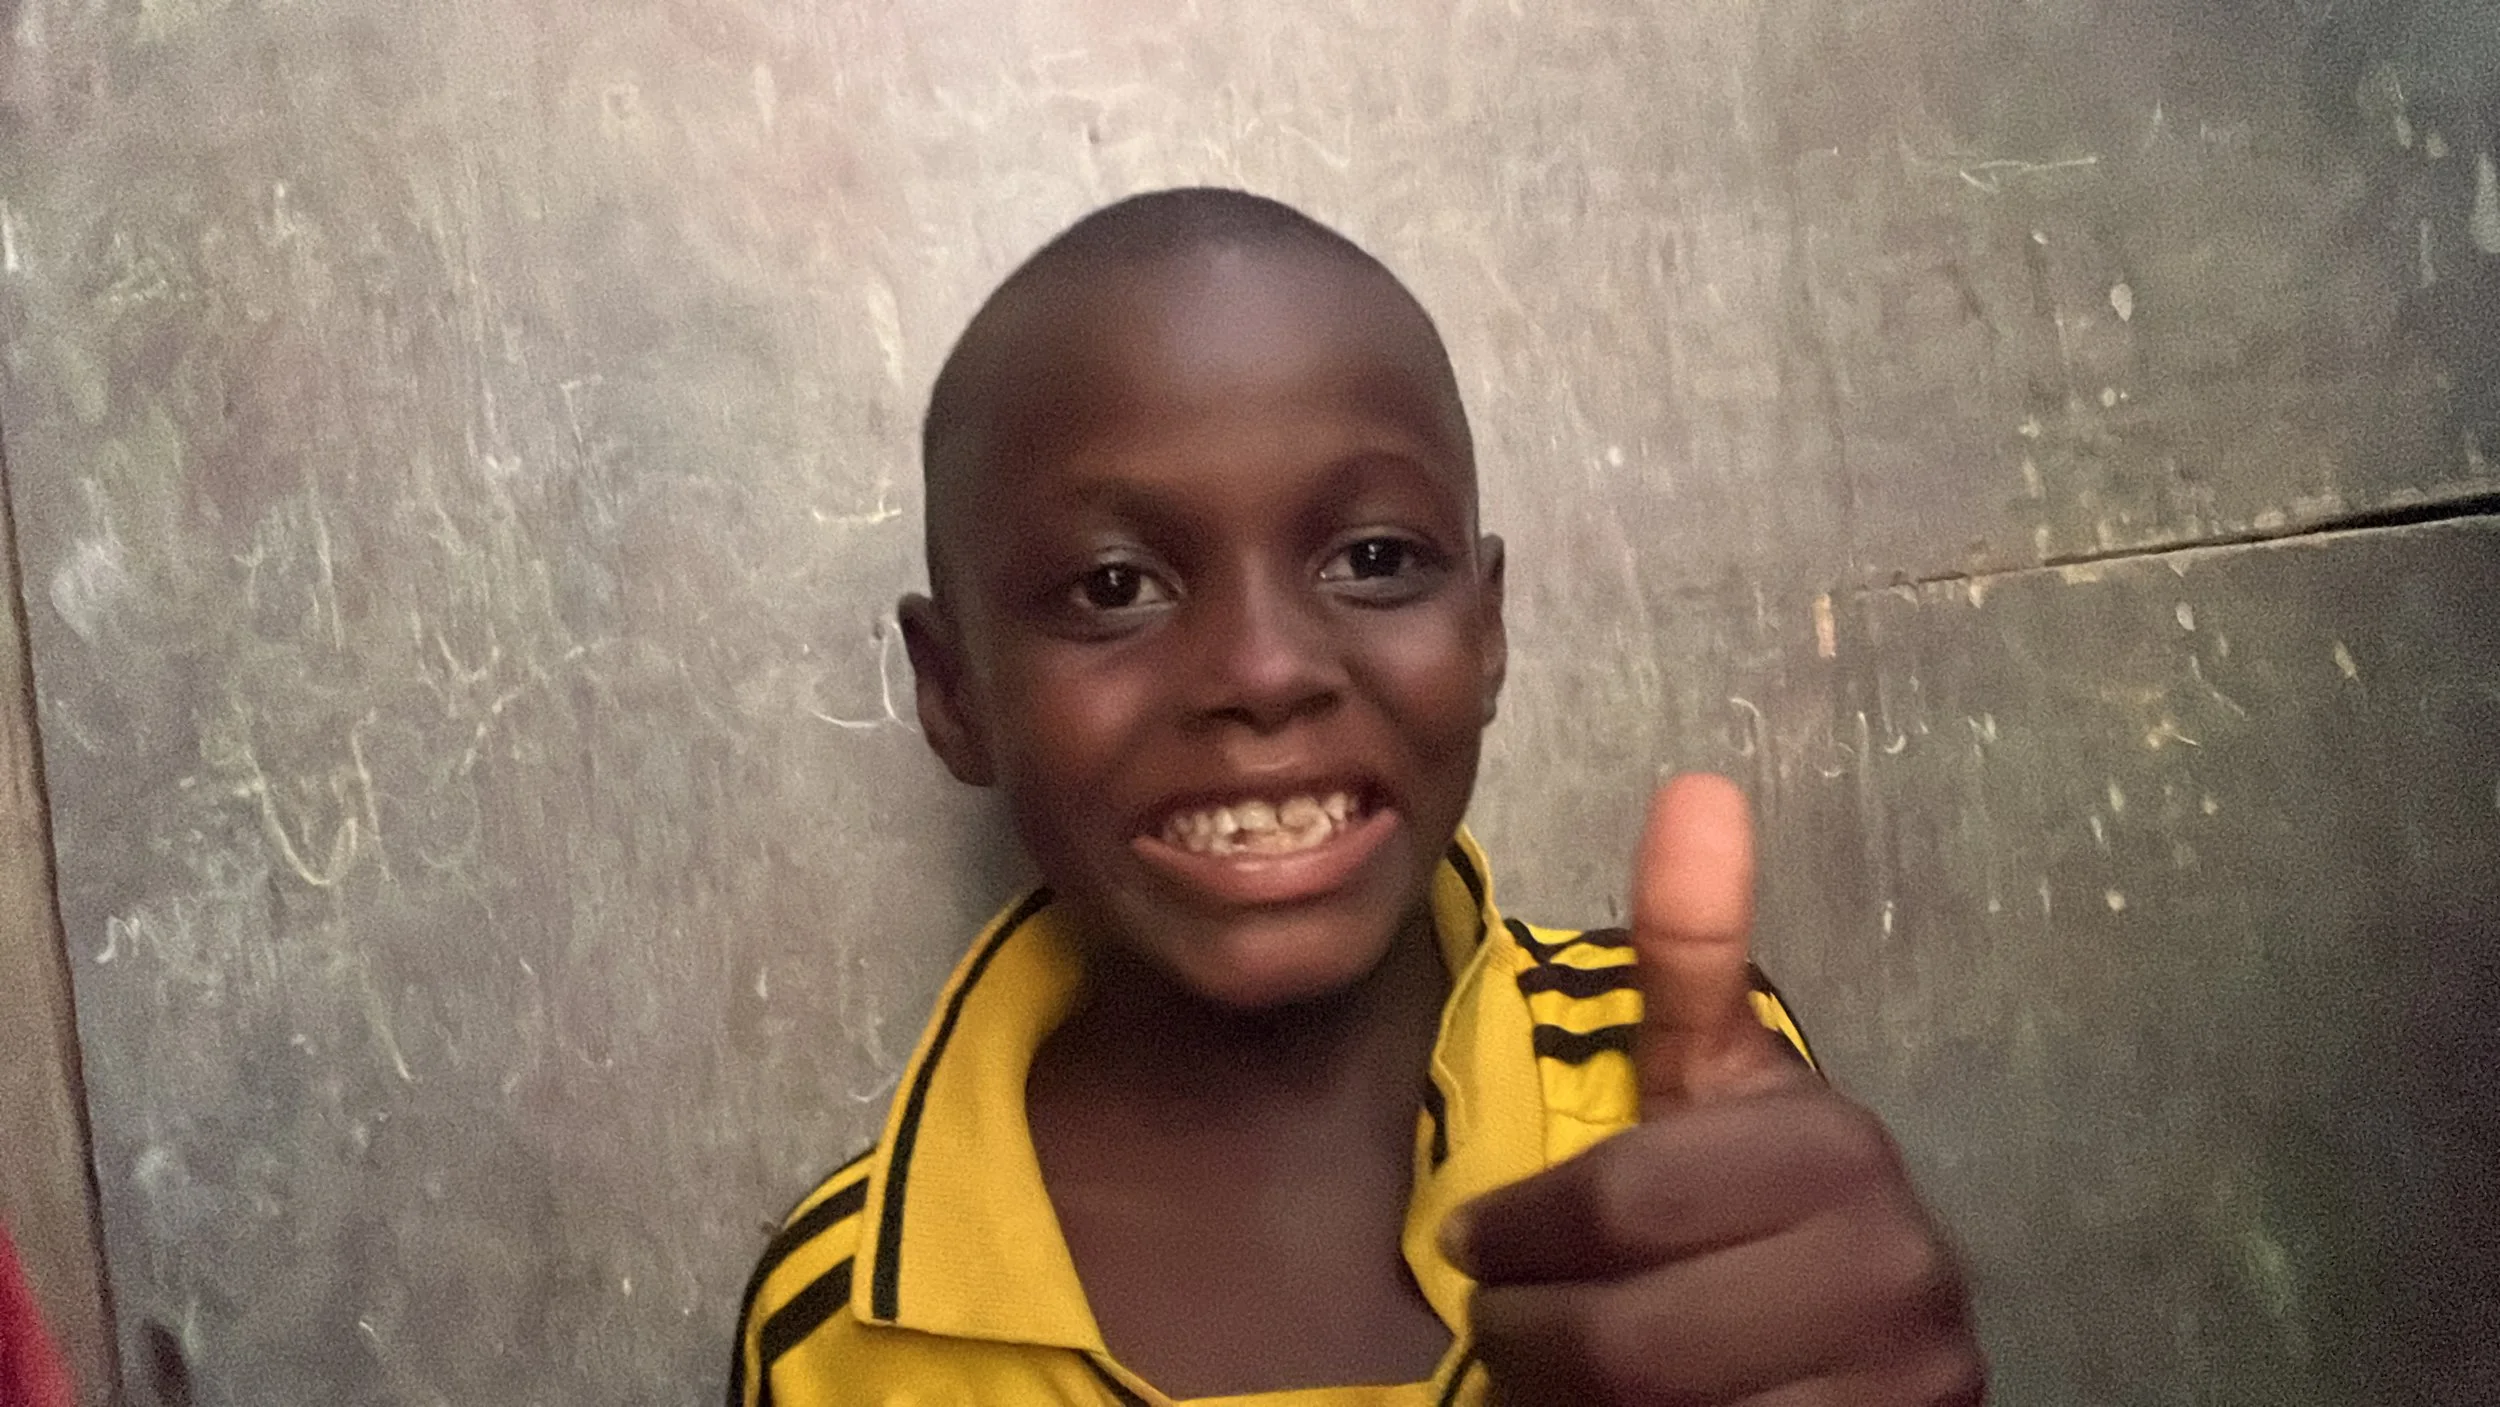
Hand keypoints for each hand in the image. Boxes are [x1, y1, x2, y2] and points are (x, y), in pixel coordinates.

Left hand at [1447, 774, 1984, 1404]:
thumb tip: (1695, 785)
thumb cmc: (1754, 1206)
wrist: (1864, 1353)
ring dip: (1582, 1404)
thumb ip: (1693, 955)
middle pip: (1639, 1333)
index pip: (1624, 1202)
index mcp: (1838, 1151)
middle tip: (1505, 1323)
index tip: (1476, 1238)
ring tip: (1559, 1371)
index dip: (1524, 1229)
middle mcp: (1900, 1269)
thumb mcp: (1714, 1084)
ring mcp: (1910, 1383)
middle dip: (1542, 1333)